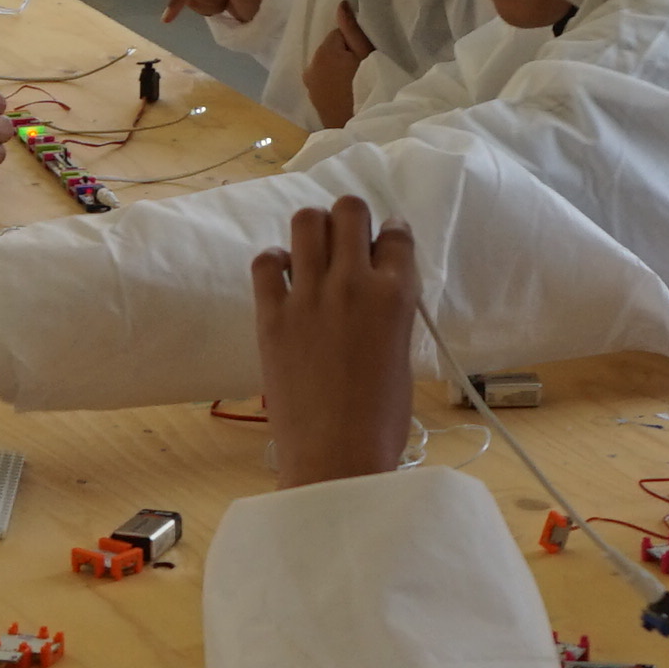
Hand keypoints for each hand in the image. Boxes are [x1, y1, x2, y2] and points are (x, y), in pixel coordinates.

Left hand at [251, 200, 420, 485]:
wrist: (336, 457)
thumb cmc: (381, 418)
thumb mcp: (403, 353)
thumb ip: (392, 310)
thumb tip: (380, 285)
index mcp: (395, 295)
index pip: (397, 233)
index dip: (391, 235)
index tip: (384, 244)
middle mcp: (352, 283)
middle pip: (349, 210)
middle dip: (351, 219)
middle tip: (348, 243)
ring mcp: (308, 296)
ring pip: (306, 221)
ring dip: (314, 230)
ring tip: (315, 254)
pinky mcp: (271, 314)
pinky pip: (266, 262)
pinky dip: (276, 262)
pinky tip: (285, 278)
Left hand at [300, 4, 377, 129]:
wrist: (356, 126)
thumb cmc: (367, 87)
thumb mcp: (366, 55)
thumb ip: (351, 30)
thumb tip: (341, 3)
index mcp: (323, 51)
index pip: (338, 33)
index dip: (353, 43)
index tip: (364, 56)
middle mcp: (310, 64)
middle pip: (329, 48)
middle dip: (343, 55)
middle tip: (361, 70)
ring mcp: (308, 82)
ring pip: (325, 64)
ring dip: (337, 68)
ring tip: (354, 82)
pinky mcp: (311, 96)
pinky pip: (321, 79)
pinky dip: (331, 82)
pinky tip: (345, 92)